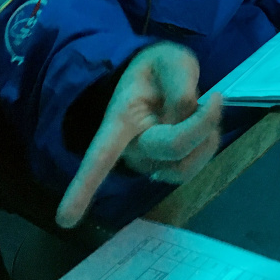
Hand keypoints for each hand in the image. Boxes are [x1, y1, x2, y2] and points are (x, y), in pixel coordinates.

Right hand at [56, 42, 222, 227]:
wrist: (162, 78)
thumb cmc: (159, 70)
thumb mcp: (170, 60)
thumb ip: (179, 81)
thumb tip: (187, 113)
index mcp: (120, 119)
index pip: (101, 154)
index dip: (83, 185)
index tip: (64, 219)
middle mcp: (132, 148)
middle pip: (170, 147)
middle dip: (200, 124)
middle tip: (215, 96)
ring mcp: (151, 161)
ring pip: (187, 163)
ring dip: (208, 134)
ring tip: (205, 105)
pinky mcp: (170, 168)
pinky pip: (198, 164)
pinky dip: (210, 141)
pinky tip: (205, 124)